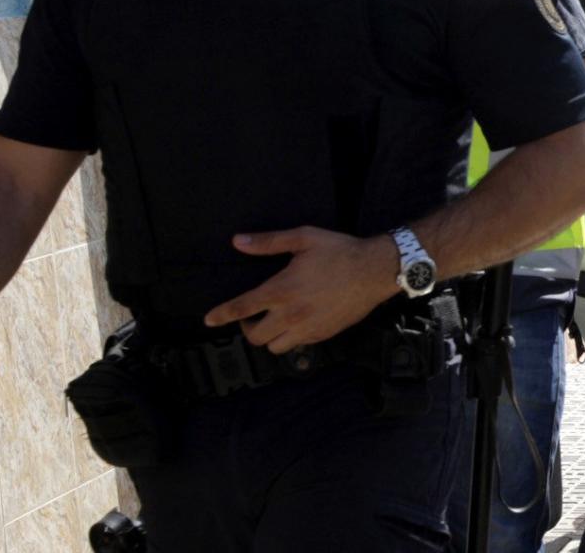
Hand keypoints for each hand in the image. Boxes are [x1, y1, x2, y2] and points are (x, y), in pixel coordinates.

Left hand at [206, 227, 397, 353]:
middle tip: (253, 315)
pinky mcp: (323, 334)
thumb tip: (238, 242)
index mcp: (282, 289)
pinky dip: (290, 338)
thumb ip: (269, 242)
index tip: (209, 320)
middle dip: (247, 328)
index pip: (242, 308)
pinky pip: (297, 345)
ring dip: (269, 336)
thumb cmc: (340, 251)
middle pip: (255, 336)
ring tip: (274, 322)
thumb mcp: (303, 238)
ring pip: (275, 347)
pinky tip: (297, 322)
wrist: (376, 271)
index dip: (221, 315)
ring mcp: (308, 327)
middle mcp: (291, 313)